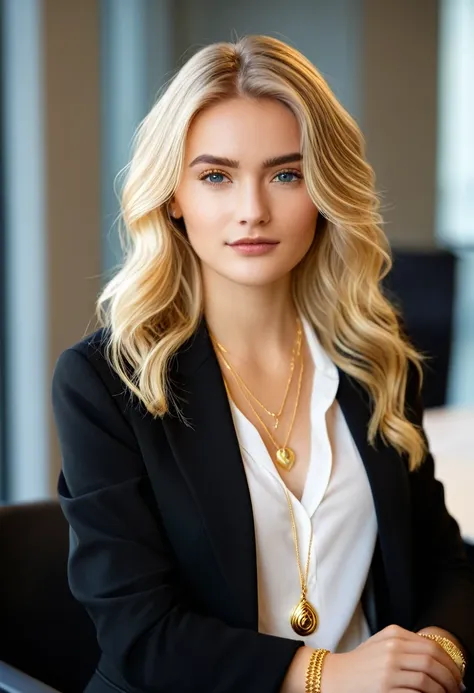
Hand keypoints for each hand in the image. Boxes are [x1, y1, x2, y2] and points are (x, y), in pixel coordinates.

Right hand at [321, 624, 462, 692]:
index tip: (455, 675)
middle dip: (450, 677)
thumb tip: (436, 658)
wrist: (336, 677)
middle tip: (456, 689)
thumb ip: (405, 644)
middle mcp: (392, 649)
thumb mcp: (381, 644)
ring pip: (427, 679)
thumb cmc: (360, 664)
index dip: (449, 662)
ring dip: (441, 690)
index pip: (431, 646)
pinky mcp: (386, 689)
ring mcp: (388, 669)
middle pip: (432, 661)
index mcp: (393, 635)